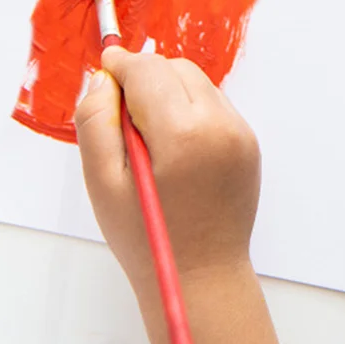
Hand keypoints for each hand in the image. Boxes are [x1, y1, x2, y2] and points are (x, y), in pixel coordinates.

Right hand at [74, 47, 260, 293]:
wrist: (202, 278)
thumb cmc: (147, 239)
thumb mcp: (102, 183)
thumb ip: (96, 122)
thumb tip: (104, 79)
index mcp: (183, 135)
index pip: (147, 70)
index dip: (120, 65)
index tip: (104, 68)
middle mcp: (220, 126)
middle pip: (174, 68)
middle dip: (144, 79)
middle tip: (123, 118)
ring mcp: (240, 133)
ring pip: (195, 81)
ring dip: (167, 92)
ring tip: (148, 138)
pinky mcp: (248, 142)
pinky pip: (212, 102)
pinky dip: (188, 108)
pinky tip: (173, 147)